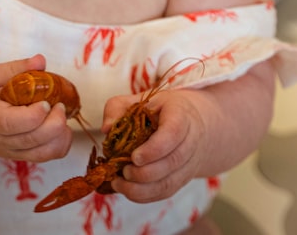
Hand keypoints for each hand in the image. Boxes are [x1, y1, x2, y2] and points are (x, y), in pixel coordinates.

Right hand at [0, 54, 73, 162]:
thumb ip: (14, 68)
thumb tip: (40, 61)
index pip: (8, 123)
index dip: (32, 115)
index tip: (46, 101)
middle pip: (30, 140)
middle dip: (54, 124)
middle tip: (60, 105)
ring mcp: (10, 151)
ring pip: (40, 154)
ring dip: (59, 136)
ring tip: (62, 115)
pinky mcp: (21, 156)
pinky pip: (45, 157)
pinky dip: (60, 145)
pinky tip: (61, 128)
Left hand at [102, 89, 209, 203]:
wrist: (190, 124)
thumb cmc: (158, 110)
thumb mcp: (139, 101)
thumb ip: (118, 108)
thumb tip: (107, 129)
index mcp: (180, 115)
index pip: (173, 133)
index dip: (154, 148)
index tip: (134, 157)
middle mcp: (190, 140)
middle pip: (172, 161)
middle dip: (144, 172)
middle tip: (123, 171)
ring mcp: (189, 162)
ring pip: (170, 182)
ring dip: (142, 189)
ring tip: (119, 184)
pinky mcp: (182, 179)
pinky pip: (166, 192)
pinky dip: (145, 196)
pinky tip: (127, 190)